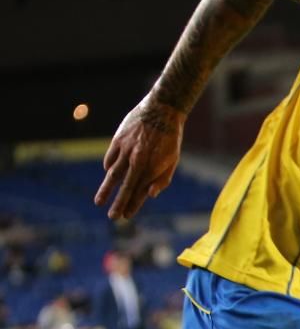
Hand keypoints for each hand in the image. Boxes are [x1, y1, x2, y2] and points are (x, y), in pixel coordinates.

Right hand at [94, 97, 185, 220]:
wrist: (161, 111)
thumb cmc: (170, 139)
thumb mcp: (173, 160)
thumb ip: (162, 179)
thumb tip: (150, 195)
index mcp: (153, 167)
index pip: (140, 191)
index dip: (133, 204)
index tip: (126, 216)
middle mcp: (138, 160)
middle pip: (126, 186)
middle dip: (118, 202)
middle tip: (112, 217)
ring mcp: (126, 150)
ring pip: (113, 174)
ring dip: (106, 189)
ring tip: (99, 202)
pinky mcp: (118, 140)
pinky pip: (110, 158)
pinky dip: (109, 167)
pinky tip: (109, 174)